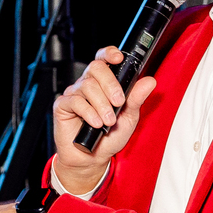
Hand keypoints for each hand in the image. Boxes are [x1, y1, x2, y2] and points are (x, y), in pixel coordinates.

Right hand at [52, 47, 157, 195]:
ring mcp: (74, 94)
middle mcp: (88, 85)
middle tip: (119, 102)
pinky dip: (88, 112)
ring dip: (101, 104)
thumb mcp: (129, 118)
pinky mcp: (62, 106)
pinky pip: (75, 101)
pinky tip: (95, 123)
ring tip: (108, 121)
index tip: (119, 58)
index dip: (109, 54)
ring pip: (87, 86)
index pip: (104, 59)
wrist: (92, 158)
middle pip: (96, 68)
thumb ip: (136, 98)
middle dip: (110, 84)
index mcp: (104, 83)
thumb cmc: (109, 137)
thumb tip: (149, 81)